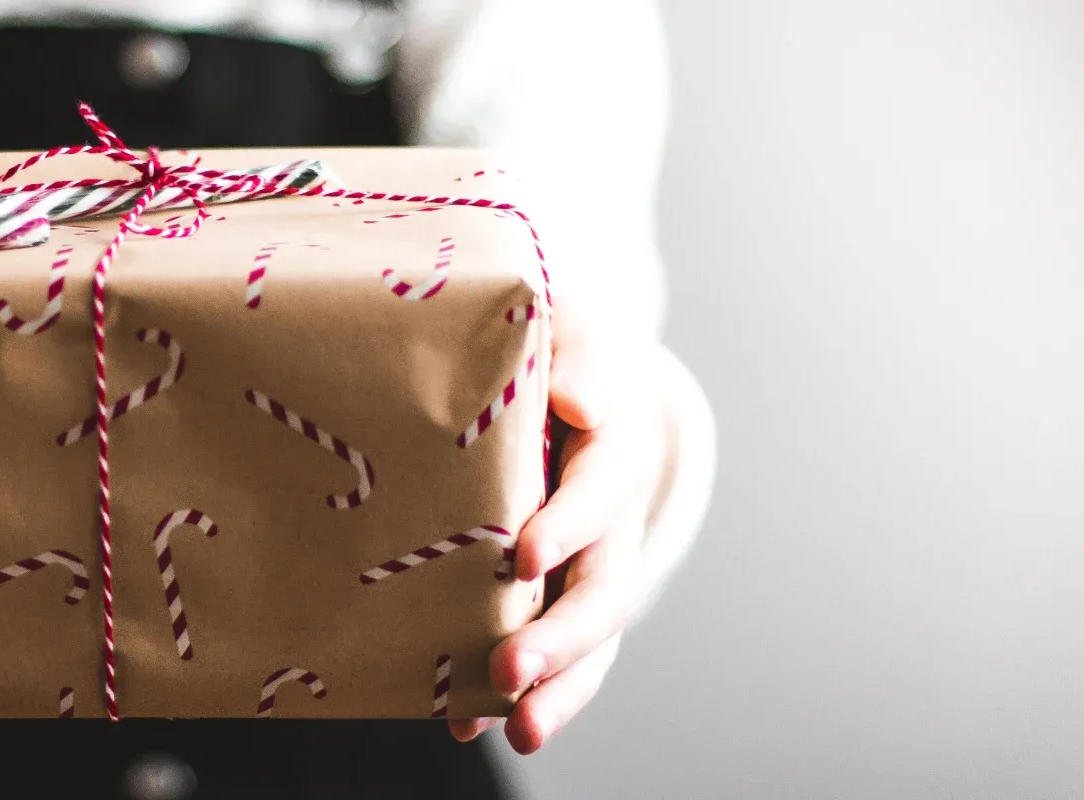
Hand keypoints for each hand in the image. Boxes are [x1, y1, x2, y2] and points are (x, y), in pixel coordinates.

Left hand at [449, 301, 669, 753]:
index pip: (599, 490)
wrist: (572, 386)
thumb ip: (578, 358)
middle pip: (602, 588)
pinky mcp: (559, 598)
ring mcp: (592, 568)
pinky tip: (468, 725)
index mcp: (615, 448)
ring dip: (558, 689)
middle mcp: (614, 521)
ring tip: (519, 732)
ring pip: (590, 640)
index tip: (523, 556)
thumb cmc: (555, 352)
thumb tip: (578, 400)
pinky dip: (520, 695)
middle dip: (560, 636)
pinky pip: (554, 658)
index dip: (568, 524)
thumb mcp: (569, 332)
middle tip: (509, 670)